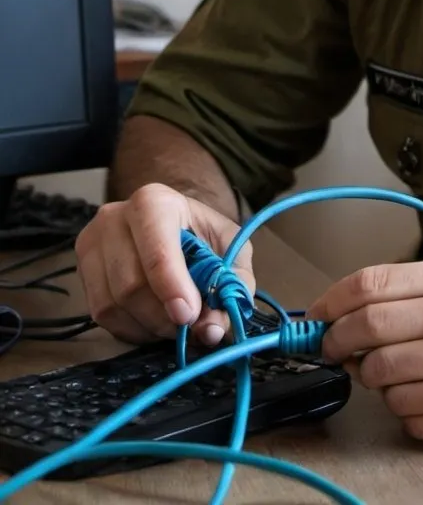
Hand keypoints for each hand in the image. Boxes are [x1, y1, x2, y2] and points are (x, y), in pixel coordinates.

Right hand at [75, 182, 254, 346]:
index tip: (189, 315)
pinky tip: (153, 324)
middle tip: (188, 328)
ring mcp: (91, 244)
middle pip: (130, 285)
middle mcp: (114, 218)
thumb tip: (211, 330)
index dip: (172, 287)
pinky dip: (131, 329)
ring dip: (148, 327)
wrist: (175, 224)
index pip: (157, 250)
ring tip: (174, 325)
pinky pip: (100, 315)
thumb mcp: (231, 250)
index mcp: (154, 202)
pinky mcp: (82, 271)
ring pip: (112, 304)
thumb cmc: (203, 235)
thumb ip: (231, 285)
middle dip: (163, 316)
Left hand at [305, 257, 422, 450]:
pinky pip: (407, 417)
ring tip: (405, 373)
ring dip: (379, 381)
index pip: (372, 285)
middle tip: (337, 350)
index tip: (316, 316)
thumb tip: (349, 305)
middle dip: (339, 343)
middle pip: (367, 332)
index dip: (332, 301)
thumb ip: (418, 288)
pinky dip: (409, 410)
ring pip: (381, 381)